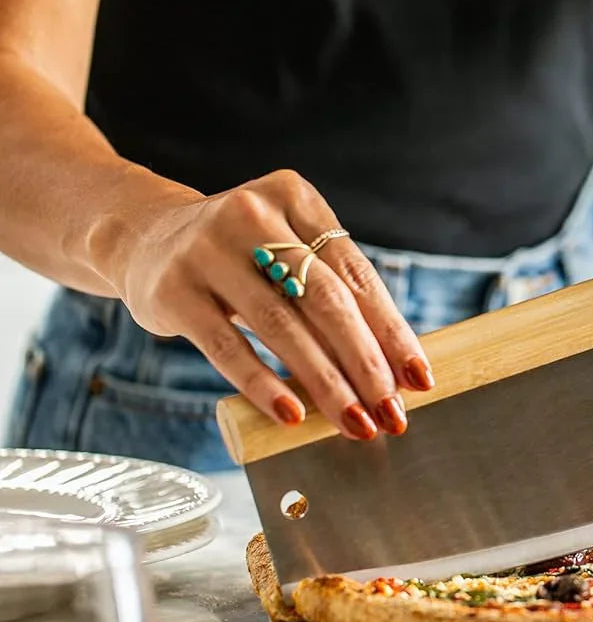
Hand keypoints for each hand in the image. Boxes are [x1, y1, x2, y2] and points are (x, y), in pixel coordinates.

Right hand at [101, 170, 433, 438]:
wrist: (143, 237)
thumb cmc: (241, 257)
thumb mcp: (286, 253)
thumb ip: (333, 294)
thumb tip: (395, 371)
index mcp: (296, 198)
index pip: (357, 275)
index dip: (392, 331)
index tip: (419, 379)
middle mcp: (252, 215)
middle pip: (326, 300)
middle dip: (366, 364)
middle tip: (392, 414)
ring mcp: (206, 250)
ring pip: (281, 326)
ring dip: (325, 383)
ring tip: (355, 423)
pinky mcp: (172, 290)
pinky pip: (227, 346)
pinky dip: (263, 384)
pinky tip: (292, 415)